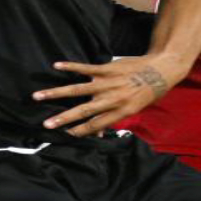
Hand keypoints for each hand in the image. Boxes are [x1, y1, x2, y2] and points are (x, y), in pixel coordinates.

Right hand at [35, 53, 186, 135]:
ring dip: (57, 93)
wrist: (160, 70)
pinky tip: (56, 66)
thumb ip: (114, 118)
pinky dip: (71, 67)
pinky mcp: (107, 68)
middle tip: (47, 124)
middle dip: (64, 118)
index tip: (65, 134)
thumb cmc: (147, 92)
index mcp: (121, 111)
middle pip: (84, 110)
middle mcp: (113, 98)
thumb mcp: (134, 109)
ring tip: (40, 95)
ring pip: (78, 89)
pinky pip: (85, 68)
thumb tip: (97, 132)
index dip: (80, 131)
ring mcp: (108, 82)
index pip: (96, 124)